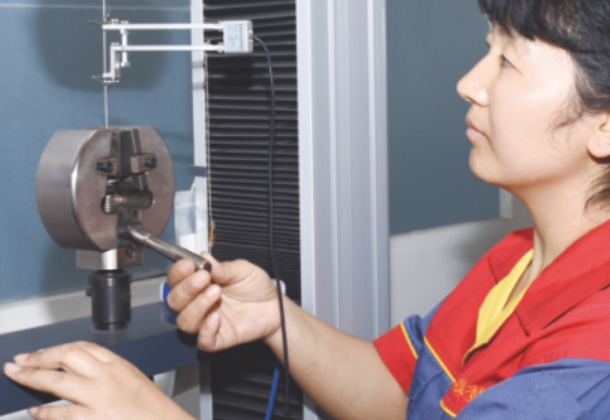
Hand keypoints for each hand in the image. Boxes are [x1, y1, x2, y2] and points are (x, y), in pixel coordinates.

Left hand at [3, 341, 192, 419]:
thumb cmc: (153, 410)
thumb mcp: (135, 380)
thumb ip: (111, 372)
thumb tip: (81, 371)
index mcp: (119, 364)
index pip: (83, 347)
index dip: (57, 348)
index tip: (41, 352)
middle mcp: (107, 377)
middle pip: (66, 356)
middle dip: (38, 357)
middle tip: (20, 361)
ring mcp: (98, 398)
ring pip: (56, 381)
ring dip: (31, 377)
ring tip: (17, 375)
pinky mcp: (93, 419)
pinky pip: (60, 413)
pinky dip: (43, 412)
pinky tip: (35, 411)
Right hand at [167, 253, 281, 351]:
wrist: (274, 305)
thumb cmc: (256, 286)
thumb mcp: (242, 269)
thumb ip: (222, 267)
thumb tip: (203, 257)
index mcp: (199, 284)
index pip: (176, 279)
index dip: (178, 273)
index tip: (189, 265)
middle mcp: (198, 303)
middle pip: (174, 301)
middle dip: (186, 288)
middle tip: (204, 278)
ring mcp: (205, 322)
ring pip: (184, 321)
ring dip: (197, 306)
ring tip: (216, 293)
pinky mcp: (217, 338)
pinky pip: (202, 340)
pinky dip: (206, 329)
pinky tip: (216, 317)